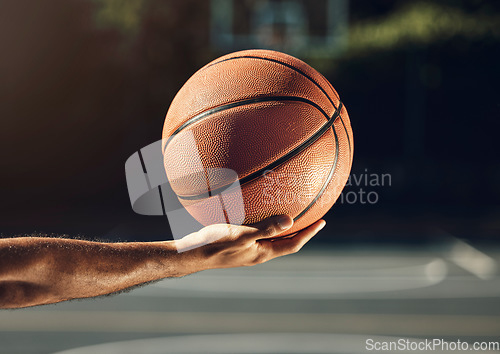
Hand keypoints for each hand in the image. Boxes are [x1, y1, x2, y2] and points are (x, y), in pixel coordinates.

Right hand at [176, 216, 325, 272]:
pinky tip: (258, 210)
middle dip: (301, 231)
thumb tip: (291, 221)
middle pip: (286, 243)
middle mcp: (258, 253)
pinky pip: (258, 232)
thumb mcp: (241, 235)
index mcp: (263, 253)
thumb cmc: (215, 244)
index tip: (322, 222)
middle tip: (313, 217)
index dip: (309, 234)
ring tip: (291, 212)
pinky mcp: (237, 244)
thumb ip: (265, 228)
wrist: (192, 254)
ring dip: (284, 228)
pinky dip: (265, 223)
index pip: (293, 245)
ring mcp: (247, 250)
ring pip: (272, 238)